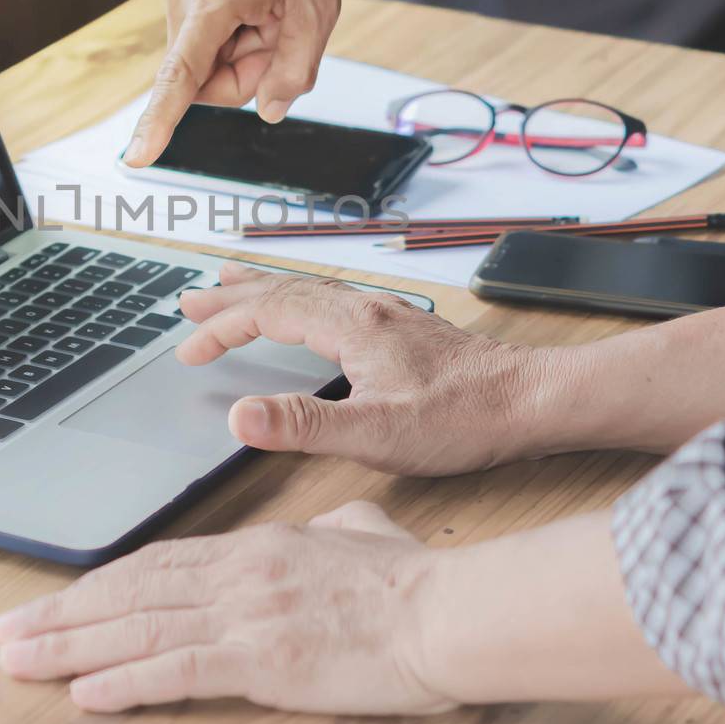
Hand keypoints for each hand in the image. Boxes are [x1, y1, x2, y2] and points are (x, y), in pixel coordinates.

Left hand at [0, 501, 454, 714]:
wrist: (447, 612)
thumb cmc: (413, 579)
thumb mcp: (363, 531)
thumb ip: (334, 528)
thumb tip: (333, 526)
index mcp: (254, 548)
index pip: (156, 565)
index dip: (99, 585)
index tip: (58, 599)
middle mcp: (237, 574)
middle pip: (129, 593)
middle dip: (62, 614)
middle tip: (8, 631)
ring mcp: (245, 615)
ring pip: (137, 627)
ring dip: (71, 646)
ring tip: (20, 660)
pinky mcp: (261, 659)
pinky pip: (176, 668)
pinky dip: (125, 680)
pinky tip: (86, 693)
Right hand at [123, 0, 341, 166]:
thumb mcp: (316, 11)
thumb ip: (293, 70)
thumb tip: (268, 111)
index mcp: (211, 5)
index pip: (179, 79)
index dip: (160, 122)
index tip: (136, 157)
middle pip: (205, 77)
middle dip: (246, 70)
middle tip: (281, 33)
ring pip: (208, 55)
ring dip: (243, 47)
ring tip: (272, 6)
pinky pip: (207, 32)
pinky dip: (236, 28)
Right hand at [176, 264, 560, 475]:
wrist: (535, 400)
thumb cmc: (467, 419)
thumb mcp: (378, 434)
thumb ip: (305, 426)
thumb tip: (239, 416)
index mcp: (353, 326)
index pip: (268, 314)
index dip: (222, 329)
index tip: (189, 353)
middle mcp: (367, 309)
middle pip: (283, 290)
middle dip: (232, 297)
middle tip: (190, 302)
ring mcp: (388, 316)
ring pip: (310, 291)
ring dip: (263, 292)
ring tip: (233, 289)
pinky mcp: (405, 330)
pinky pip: (334, 301)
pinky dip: (300, 301)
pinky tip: (309, 316)